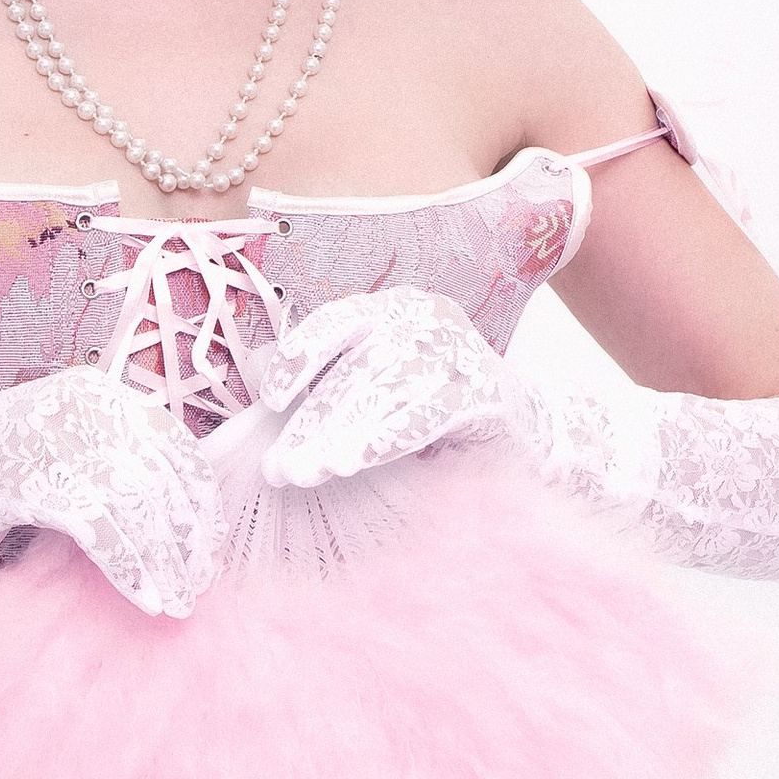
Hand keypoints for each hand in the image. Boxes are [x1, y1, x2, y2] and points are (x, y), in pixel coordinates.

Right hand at [0, 367, 222, 616]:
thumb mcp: (60, 443)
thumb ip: (111, 460)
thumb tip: (175, 515)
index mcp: (101, 393)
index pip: (176, 446)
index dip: (199, 501)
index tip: (208, 545)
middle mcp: (90, 407)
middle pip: (164, 479)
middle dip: (188, 539)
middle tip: (199, 583)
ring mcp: (65, 440)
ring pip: (141, 508)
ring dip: (166, 563)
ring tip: (178, 601)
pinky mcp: (41, 480)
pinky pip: (105, 533)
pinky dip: (132, 570)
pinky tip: (147, 599)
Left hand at [256, 287, 537, 487]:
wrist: (519, 430)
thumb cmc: (429, 408)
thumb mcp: (372, 388)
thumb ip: (323, 384)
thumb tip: (259, 385)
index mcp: (389, 308)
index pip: (333, 322)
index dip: (298, 358)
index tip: (270, 400)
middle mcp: (424, 316)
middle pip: (355, 368)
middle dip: (313, 422)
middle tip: (282, 468)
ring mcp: (459, 347)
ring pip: (387, 390)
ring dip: (343, 434)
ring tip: (311, 471)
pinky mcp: (486, 387)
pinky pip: (428, 412)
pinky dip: (389, 435)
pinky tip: (358, 459)